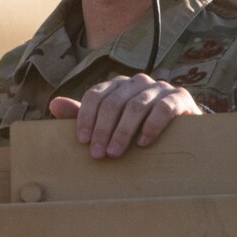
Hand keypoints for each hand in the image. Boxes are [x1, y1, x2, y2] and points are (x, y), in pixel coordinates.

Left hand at [49, 73, 202, 158]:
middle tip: (98, 155)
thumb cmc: (139, 127)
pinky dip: (151, 126)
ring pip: (135, 106)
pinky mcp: (179, 97)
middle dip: (103, 130)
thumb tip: (54, 104)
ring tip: (115, 153)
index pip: (95, 95)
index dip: (86, 117)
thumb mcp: (109, 122)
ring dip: (123, 132)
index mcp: (117, 85)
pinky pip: (163, 108)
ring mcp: (159, 87)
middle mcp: (136, 82)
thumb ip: (83, 115)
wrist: (182, 129)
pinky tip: (143, 143)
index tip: (82, 141)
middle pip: (113, 102)